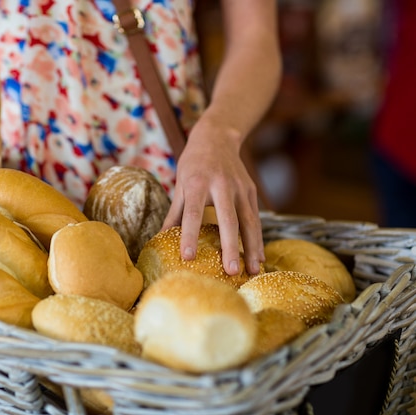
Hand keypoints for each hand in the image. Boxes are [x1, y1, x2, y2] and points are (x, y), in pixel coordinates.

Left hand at [161, 116, 264, 274]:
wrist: (217, 137)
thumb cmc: (193, 164)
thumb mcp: (180, 184)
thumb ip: (174, 213)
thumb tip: (160, 239)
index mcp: (198, 183)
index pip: (193, 213)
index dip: (189, 235)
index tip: (188, 257)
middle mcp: (222, 185)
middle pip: (228, 220)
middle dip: (230, 247)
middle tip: (230, 272)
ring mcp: (241, 188)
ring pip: (249, 221)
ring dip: (252, 248)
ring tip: (252, 271)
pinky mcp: (252, 191)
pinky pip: (256, 219)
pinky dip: (258, 239)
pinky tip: (258, 258)